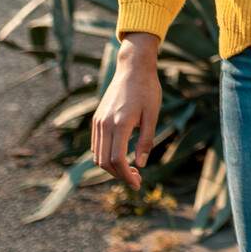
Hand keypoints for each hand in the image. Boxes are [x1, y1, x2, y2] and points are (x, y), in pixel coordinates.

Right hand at [90, 36, 161, 190]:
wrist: (133, 67)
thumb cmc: (147, 89)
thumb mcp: (152, 114)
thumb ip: (146, 140)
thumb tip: (141, 164)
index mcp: (120, 123)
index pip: (117, 159)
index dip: (126, 176)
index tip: (137, 184)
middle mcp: (104, 124)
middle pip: (104, 162)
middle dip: (119, 175)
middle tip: (137, 180)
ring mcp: (98, 121)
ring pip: (98, 155)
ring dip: (111, 167)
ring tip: (130, 170)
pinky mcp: (97, 118)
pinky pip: (97, 145)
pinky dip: (106, 156)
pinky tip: (121, 157)